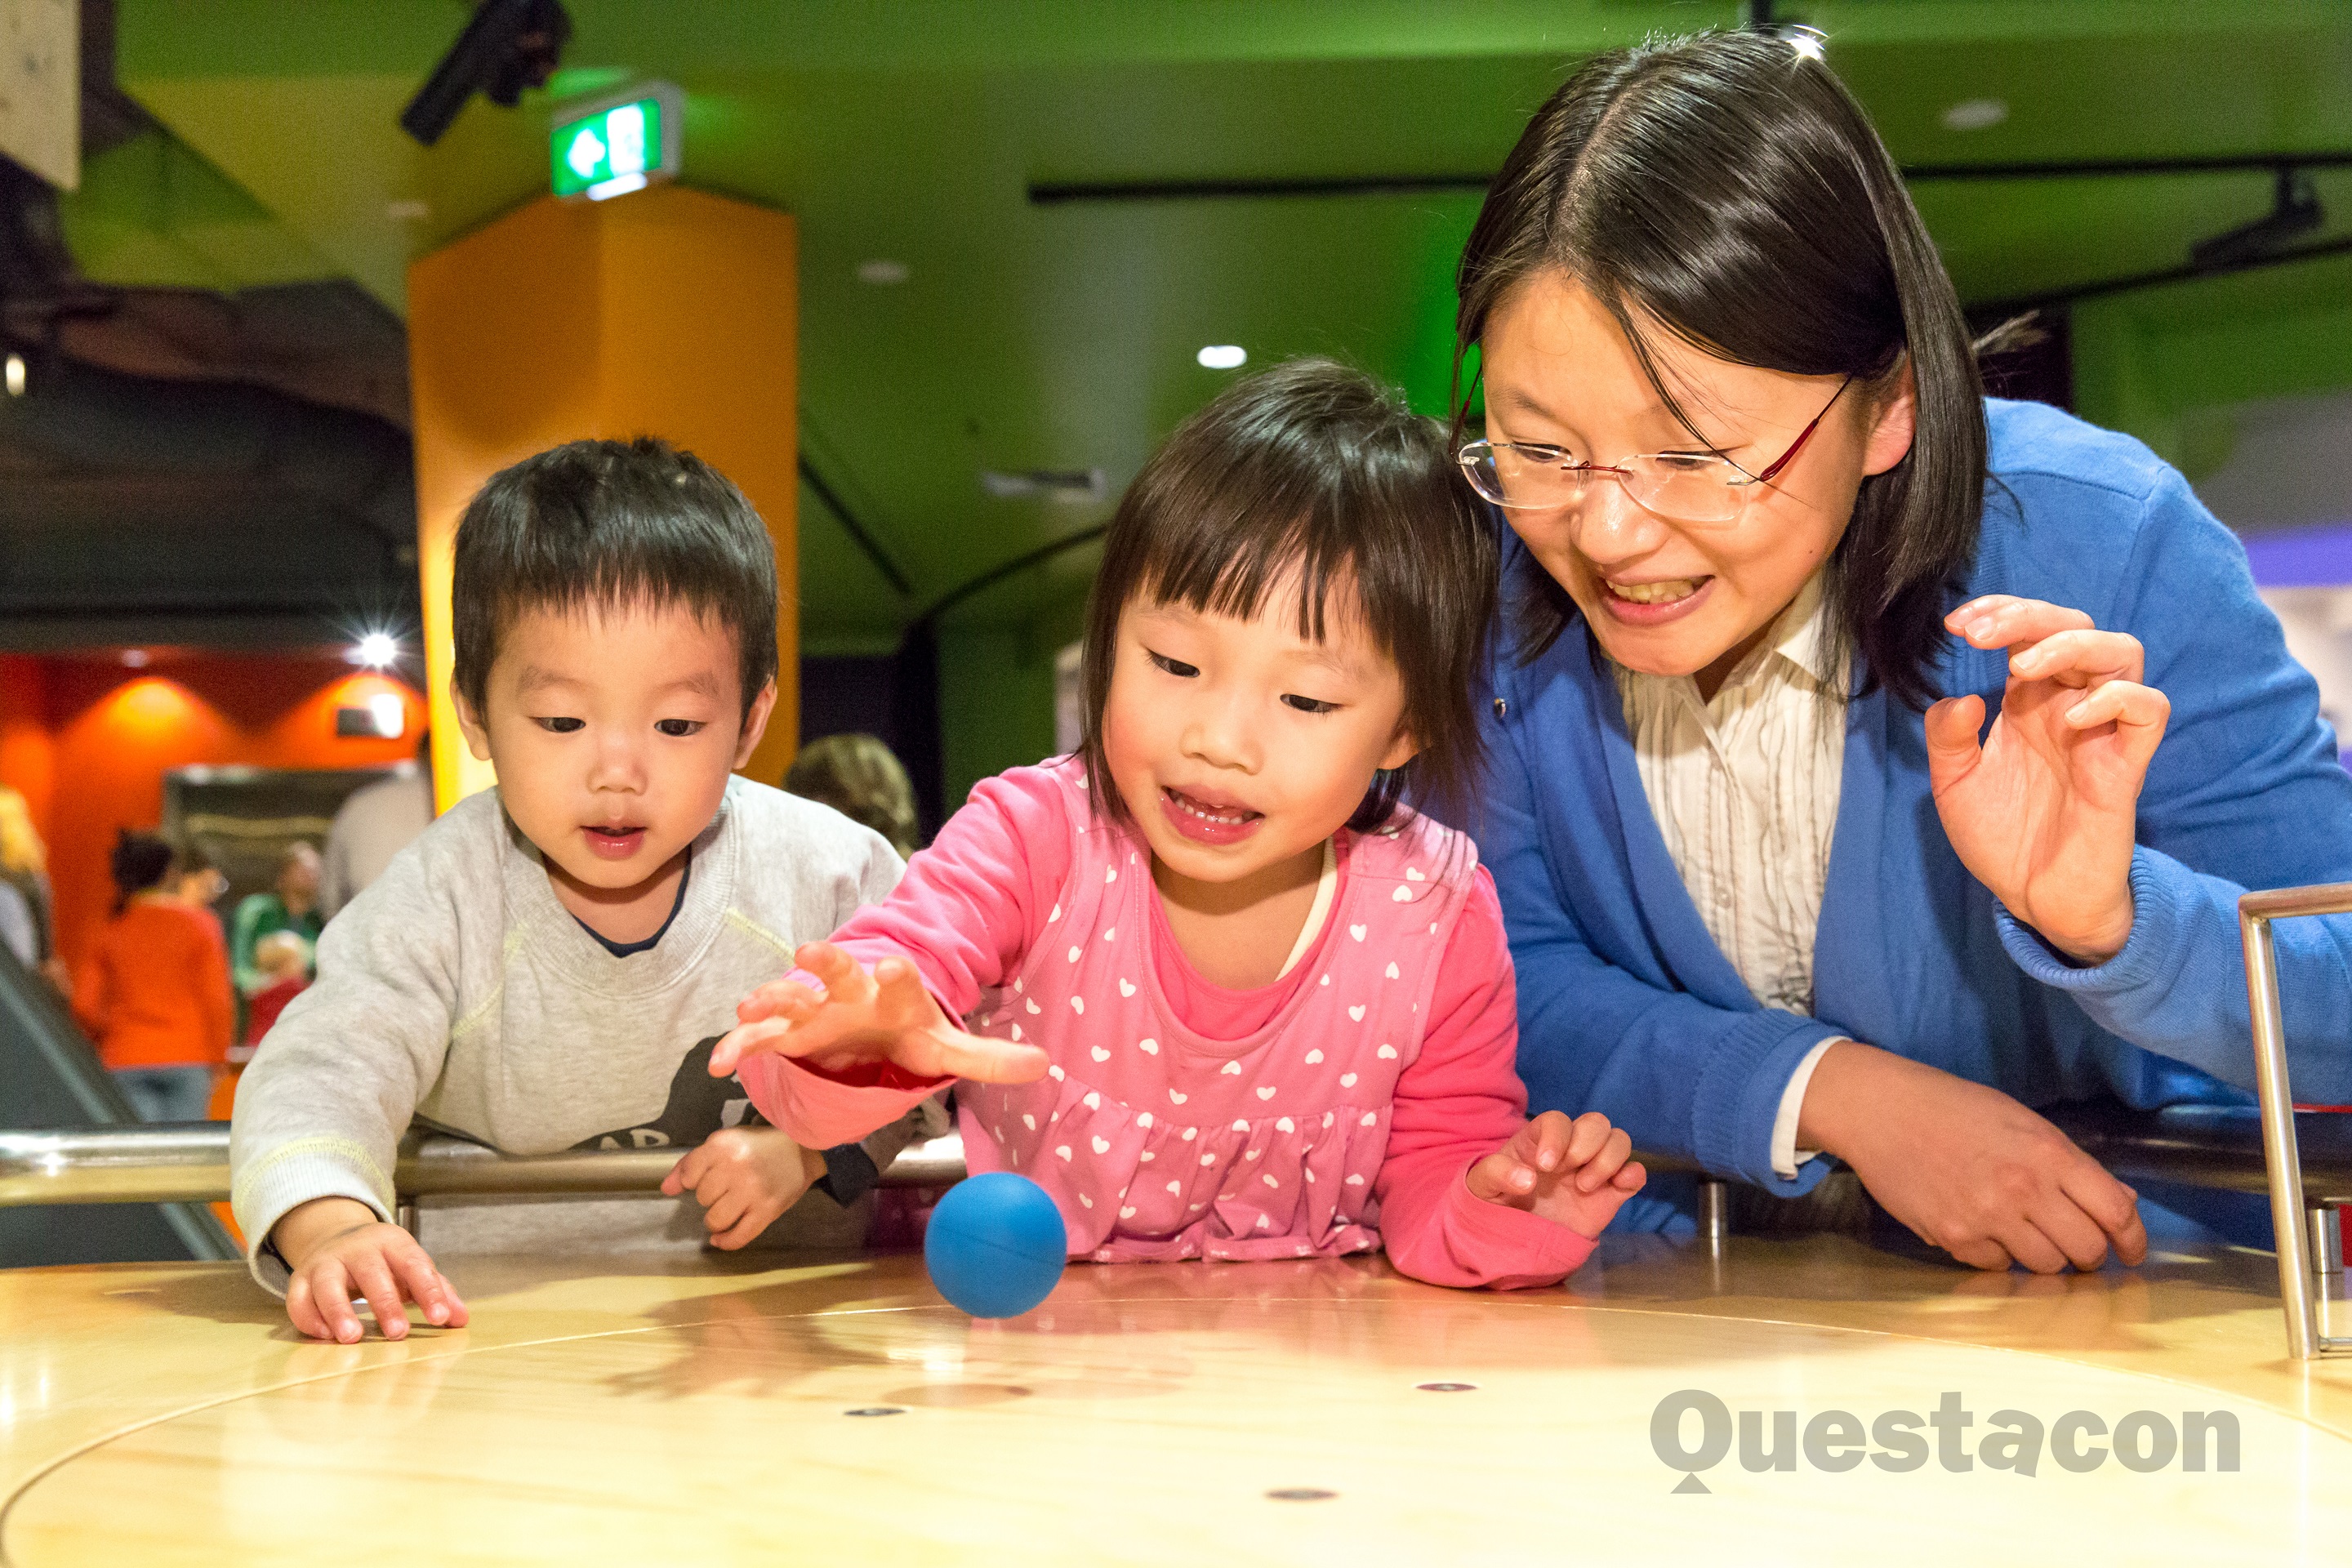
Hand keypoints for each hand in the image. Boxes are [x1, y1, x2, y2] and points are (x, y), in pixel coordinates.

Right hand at [272, 1196, 468, 1342]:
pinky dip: (309, 1318)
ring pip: (328, 1284)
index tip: (440, 1318)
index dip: (428, 1291)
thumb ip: (437, 1291)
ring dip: (339, 1311)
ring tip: (352, 1338)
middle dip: (385, 1304)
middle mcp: (357, 1250)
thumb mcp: (412, 1266)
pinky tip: (325, 1337)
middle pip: (372, 1273)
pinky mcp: (300, 1279)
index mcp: (392, 1243)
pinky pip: (298, 1299)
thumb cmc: (385, 1261)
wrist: (337, 1237)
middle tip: (398, 1333)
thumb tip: (461, 1319)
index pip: (414, 1263)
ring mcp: (326, 1263)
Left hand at [661, 1125, 827, 1248]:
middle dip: (711, 1196)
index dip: (693, 1180)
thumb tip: (666, 1189)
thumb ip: (692, 1163)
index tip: (706, 1177)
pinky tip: (720, 1238)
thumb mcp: (725, 1142)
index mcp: (722, 1145)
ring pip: (715, 1219)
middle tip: (726, 1188)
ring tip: (727, 1209)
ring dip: (717, 1218)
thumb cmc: (759, 1144)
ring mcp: (752, 1191)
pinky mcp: (767, 1210)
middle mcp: (734, 1167)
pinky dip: (726, 1241)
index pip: (688, 1174)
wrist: (802, 1148)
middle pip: (702, 1197)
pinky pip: (738, 1237)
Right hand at [709, 941, 1050, 1084]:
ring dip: (772, 999)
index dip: (899, 974)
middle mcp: (850, 994)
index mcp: (892, 993)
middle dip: (824, 963)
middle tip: (808, 953)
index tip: (897, 966)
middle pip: (836, 971)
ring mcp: (815, 1011)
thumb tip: (1043, 1065)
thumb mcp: (947, 1048)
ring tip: (752, 1007)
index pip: (900, 979)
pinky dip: (740, 1047)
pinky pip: (761, 1039)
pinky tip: (719, 1064)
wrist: (871, 1027)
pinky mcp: (790, 1035)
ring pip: (790, 999)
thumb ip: (990, 1058)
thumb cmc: (907, 1032)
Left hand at [1466, 1110, 1646, 1237]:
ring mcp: (1592, 1169)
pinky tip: (1617, 1187)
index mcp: (1538, 1140)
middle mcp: (1570, 1149)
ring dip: (1608, 1160)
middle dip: (1585, 1145)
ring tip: (1583, 1187)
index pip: (1557, 1120)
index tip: (1546, 1166)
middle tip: (1568, 1176)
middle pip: (1596, 1122)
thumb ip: (1495, 1173)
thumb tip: (1527, 1178)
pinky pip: (1635, 1173)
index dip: (1556, 1138)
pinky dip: (1633, 1174)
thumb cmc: (1497, 1202)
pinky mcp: (1611, 1193)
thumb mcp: (1482, 1186)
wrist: (1515, 1238)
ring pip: (1619, 1140)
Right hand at [1797, 1040, 2146, 1272]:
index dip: (2133, 1240)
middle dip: (2089, 1256)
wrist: (1881, 1110)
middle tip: (2078, 1250)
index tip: (2131, 1252)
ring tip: (2027, 1238)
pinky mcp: (1954, 1238)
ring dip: (2045, 1259)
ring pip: (2045, 1267)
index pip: (2115, 1212)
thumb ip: (2072, 1164)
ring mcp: (1988, 1217)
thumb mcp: (2023, 1122)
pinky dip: (1998, 1256)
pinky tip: (1983, 1229)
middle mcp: (2024, 1188)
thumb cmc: (1953, 1108)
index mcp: (2048, 1152)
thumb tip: (2121, 1203)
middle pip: (2086, 1250)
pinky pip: (1997, 1267)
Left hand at [1927, 595, 2169, 963]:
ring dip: (2072, 644)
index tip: (1956, 624)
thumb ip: (1947, 737)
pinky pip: (2149, 709)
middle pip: (2075, 625)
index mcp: (2028, 701)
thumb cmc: (2001, 836)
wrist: (2033, 896)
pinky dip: (2117, 698)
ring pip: (2121, 652)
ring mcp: (2100, 731)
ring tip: (2020, 667)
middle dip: (2028, 615)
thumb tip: (1961, 697)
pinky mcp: (2126, 764)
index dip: (1999, 613)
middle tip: (1978, 633)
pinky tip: (2072, 717)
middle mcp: (2068, 705)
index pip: (2028, 632)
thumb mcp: (1954, 783)